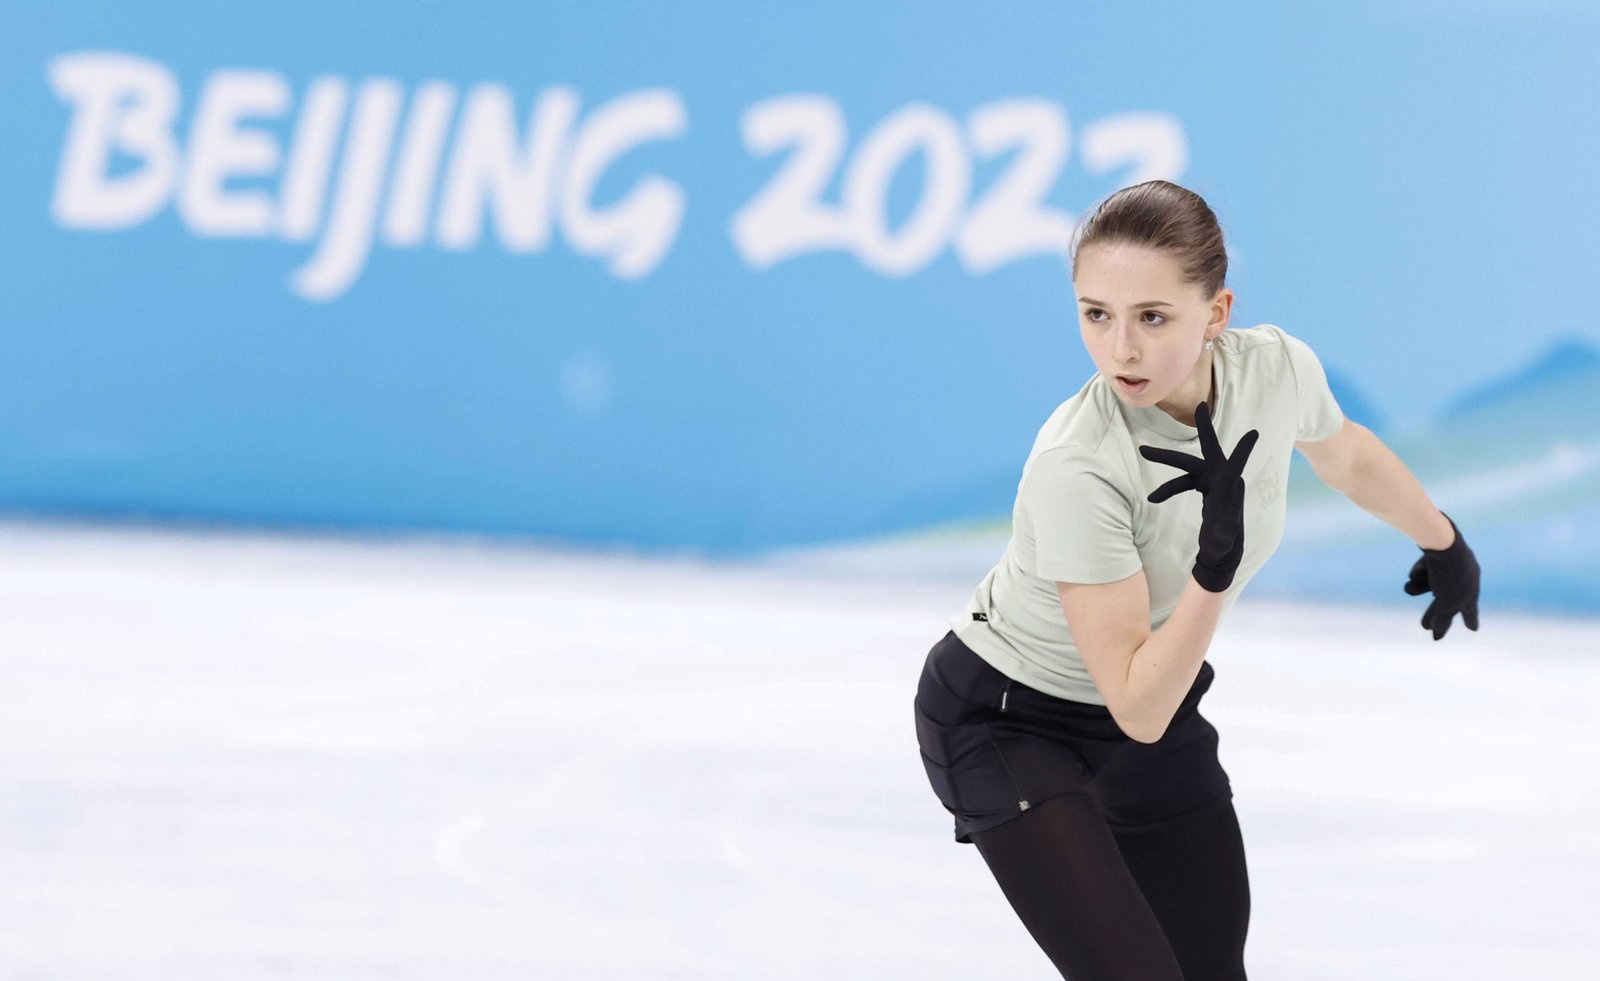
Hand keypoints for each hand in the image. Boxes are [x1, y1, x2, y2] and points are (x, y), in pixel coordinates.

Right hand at [1138, 401, 1259, 592]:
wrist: (1222, 551)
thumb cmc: (1224, 546)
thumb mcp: (1224, 540)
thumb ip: (1224, 532)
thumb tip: (1228, 531)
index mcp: (1229, 490)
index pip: (1235, 466)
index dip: (1242, 450)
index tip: (1254, 433)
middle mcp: (1222, 479)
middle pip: (1200, 457)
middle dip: (1191, 438)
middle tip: (1199, 407)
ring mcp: (1213, 481)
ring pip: (1187, 467)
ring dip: (1166, 466)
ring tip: (1143, 451)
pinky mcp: (1205, 486)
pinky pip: (1184, 482)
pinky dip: (1168, 489)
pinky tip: (1153, 499)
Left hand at [1403, 512, 1480, 639]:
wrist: (1444, 542)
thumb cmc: (1449, 576)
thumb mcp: (1446, 603)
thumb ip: (1442, 621)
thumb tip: (1436, 638)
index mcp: (1471, 592)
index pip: (1470, 611)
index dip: (1470, 621)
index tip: (1473, 629)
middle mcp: (1465, 578)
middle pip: (1446, 600)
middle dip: (1433, 612)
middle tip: (1424, 626)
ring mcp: (1453, 564)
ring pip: (1432, 584)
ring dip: (1418, 587)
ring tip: (1409, 586)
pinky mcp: (1439, 553)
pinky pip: (1427, 568)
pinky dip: (1420, 571)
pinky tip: (1418, 568)